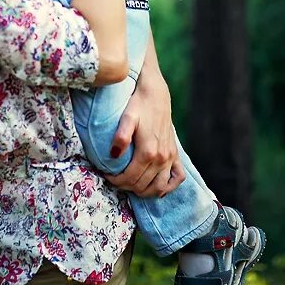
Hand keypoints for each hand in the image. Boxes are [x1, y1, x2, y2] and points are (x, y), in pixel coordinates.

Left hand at [104, 51, 185, 197]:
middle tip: (115, 178)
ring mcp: (170, 157)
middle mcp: (162, 158)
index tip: (106, 175)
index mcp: (148, 152)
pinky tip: (156, 185)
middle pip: (142, 185)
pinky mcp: (175, 154)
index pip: (130, 178)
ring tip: (131, 184)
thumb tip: (113, 156)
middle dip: (126, 185)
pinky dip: (167, 186)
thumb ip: (120, 137)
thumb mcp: (126, 118)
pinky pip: (177, 178)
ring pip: (159, 187)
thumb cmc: (138, 104)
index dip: (116, 181)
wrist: (155, 94)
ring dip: (144, 191)